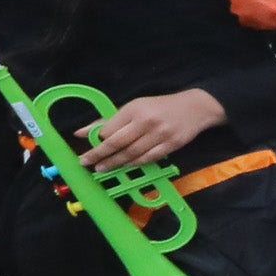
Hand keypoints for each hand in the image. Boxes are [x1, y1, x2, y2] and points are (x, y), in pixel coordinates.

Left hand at [78, 87, 226, 169]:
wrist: (195, 108)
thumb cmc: (159, 107)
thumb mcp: (133, 107)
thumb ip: (108, 121)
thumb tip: (80, 133)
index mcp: (135, 109)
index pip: (110, 129)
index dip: (97, 141)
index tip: (87, 149)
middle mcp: (146, 121)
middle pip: (117, 143)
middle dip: (99, 155)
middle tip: (86, 163)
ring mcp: (160, 134)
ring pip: (132, 154)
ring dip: (115, 163)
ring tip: (102, 168)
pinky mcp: (171, 145)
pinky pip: (148, 158)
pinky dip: (134, 164)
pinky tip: (125, 167)